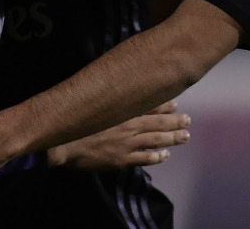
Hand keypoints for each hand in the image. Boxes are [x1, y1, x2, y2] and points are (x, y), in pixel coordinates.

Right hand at [46, 100, 189, 170]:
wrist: (62, 143)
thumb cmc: (74, 122)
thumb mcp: (92, 103)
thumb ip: (107, 99)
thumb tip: (115, 90)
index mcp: (121, 111)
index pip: (148, 105)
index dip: (163, 105)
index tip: (176, 103)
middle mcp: (128, 126)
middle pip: (157, 123)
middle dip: (174, 121)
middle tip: (188, 120)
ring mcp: (126, 144)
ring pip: (155, 140)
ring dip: (171, 138)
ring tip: (185, 136)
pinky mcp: (120, 160)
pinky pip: (143, 159)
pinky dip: (155, 157)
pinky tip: (165, 156)